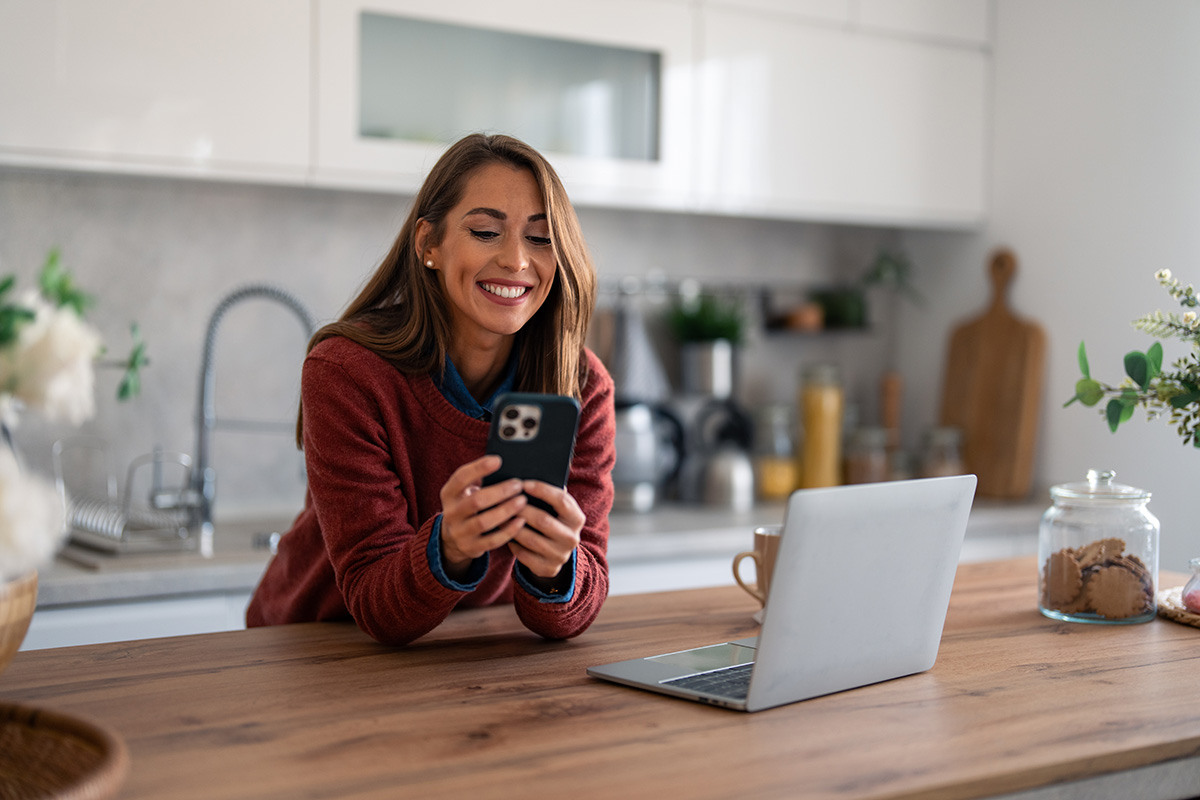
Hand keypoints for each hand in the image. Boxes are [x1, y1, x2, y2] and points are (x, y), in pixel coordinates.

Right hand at [439, 455, 526, 580]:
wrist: (452, 538)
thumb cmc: (466, 505)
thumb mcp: (464, 491)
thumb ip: (477, 477)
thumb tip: (501, 462)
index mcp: (448, 494)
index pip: (460, 478)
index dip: (479, 468)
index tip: (498, 460)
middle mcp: (451, 513)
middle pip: (476, 501)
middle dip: (499, 492)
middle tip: (518, 485)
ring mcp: (460, 532)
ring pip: (484, 522)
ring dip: (506, 510)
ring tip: (522, 501)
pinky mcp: (471, 547)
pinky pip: (492, 541)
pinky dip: (508, 531)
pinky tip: (521, 521)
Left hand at [507, 480, 585, 581]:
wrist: (556, 552)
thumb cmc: (551, 520)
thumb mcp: (555, 508)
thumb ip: (548, 495)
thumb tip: (527, 476)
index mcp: (576, 518)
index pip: (562, 501)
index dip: (542, 490)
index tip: (524, 483)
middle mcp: (572, 538)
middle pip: (544, 521)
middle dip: (522, 509)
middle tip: (505, 500)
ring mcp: (561, 555)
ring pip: (531, 539)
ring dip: (513, 527)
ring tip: (499, 516)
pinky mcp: (548, 568)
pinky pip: (525, 556)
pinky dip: (513, 545)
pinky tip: (504, 535)